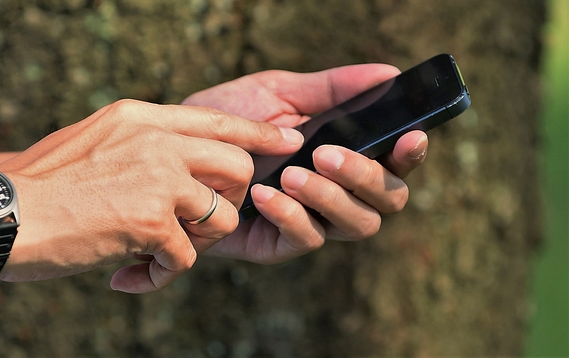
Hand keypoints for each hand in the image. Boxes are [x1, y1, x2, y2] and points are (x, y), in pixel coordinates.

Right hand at [0, 99, 302, 292]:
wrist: (2, 212)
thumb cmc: (46, 184)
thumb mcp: (98, 140)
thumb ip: (146, 144)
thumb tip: (185, 163)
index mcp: (143, 118)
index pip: (218, 119)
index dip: (258, 132)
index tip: (288, 139)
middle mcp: (156, 141)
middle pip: (237, 166)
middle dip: (230, 199)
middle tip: (198, 220)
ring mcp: (157, 179)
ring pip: (223, 215)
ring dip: (200, 241)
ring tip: (160, 247)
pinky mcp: (151, 221)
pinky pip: (189, 256)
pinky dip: (165, 270)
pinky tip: (133, 269)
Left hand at [182, 64, 428, 262]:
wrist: (177, 146)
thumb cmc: (231, 118)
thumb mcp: (279, 93)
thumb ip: (331, 88)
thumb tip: (388, 72)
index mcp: (344, 156)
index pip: (395, 164)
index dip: (410, 154)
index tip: (409, 135)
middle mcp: (336, 193)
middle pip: (386, 201)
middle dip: (366, 177)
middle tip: (327, 153)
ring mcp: (310, 220)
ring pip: (355, 225)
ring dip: (330, 197)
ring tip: (292, 173)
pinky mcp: (277, 245)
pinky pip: (304, 239)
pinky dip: (291, 215)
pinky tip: (265, 192)